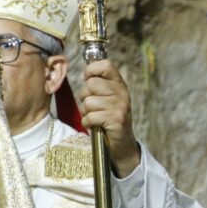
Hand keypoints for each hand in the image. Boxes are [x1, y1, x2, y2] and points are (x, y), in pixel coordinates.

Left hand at [80, 58, 140, 176]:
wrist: (121, 142)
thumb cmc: (107, 116)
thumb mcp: (106, 96)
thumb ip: (97, 83)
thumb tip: (84, 73)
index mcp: (119, 84)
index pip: (105, 65)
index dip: (91, 70)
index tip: (88, 79)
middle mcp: (122, 93)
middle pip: (90, 85)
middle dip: (84, 96)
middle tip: (93, 106)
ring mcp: (120, 106)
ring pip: (88, 102)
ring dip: (85, 112)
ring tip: (95, 117)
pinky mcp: (116, 120)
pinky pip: (90, 116)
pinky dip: (88, 123)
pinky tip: (96, 125)